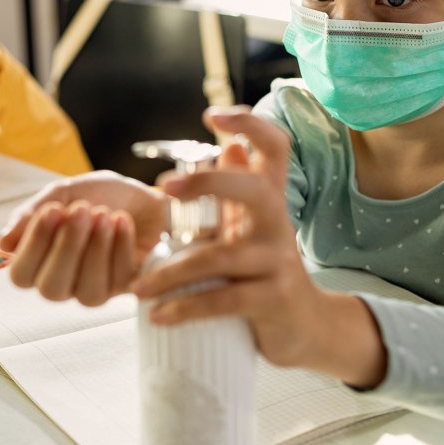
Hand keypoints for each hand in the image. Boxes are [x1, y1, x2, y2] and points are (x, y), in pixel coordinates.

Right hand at [0, 171, 168, 305]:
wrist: (145, 194)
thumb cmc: (100, 195)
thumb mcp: (64, 193)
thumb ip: (32, 214)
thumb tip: (2, 244)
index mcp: (40, 262)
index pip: (21, 275)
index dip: (34, 245)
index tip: (52, 210)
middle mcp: (64, 282)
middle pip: (51, 290)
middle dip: (67, 247)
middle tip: (82, 209)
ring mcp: (96, 289)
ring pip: (88, 292)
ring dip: (96, 249)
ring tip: (104, 214)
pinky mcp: (127, 288)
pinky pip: (119, 280)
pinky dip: (120, 246)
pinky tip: (122, 221)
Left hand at [129, 108, 383, 384]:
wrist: (306, 328)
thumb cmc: (266, 273)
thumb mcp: (253, 229)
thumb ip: (237, 193)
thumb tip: (229, 146)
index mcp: (270, 201)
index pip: (276, 148)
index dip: (250, 125)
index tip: (212, 116)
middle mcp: (278, 224)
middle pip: (252, 189)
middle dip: (208, 183)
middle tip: (164, 188)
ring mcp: (278, 262)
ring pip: (219, 257)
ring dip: (170, 273)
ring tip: (137, 289)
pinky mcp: (273, 299)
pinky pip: (222, 300)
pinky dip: (183, 307)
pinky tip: (158, 314)